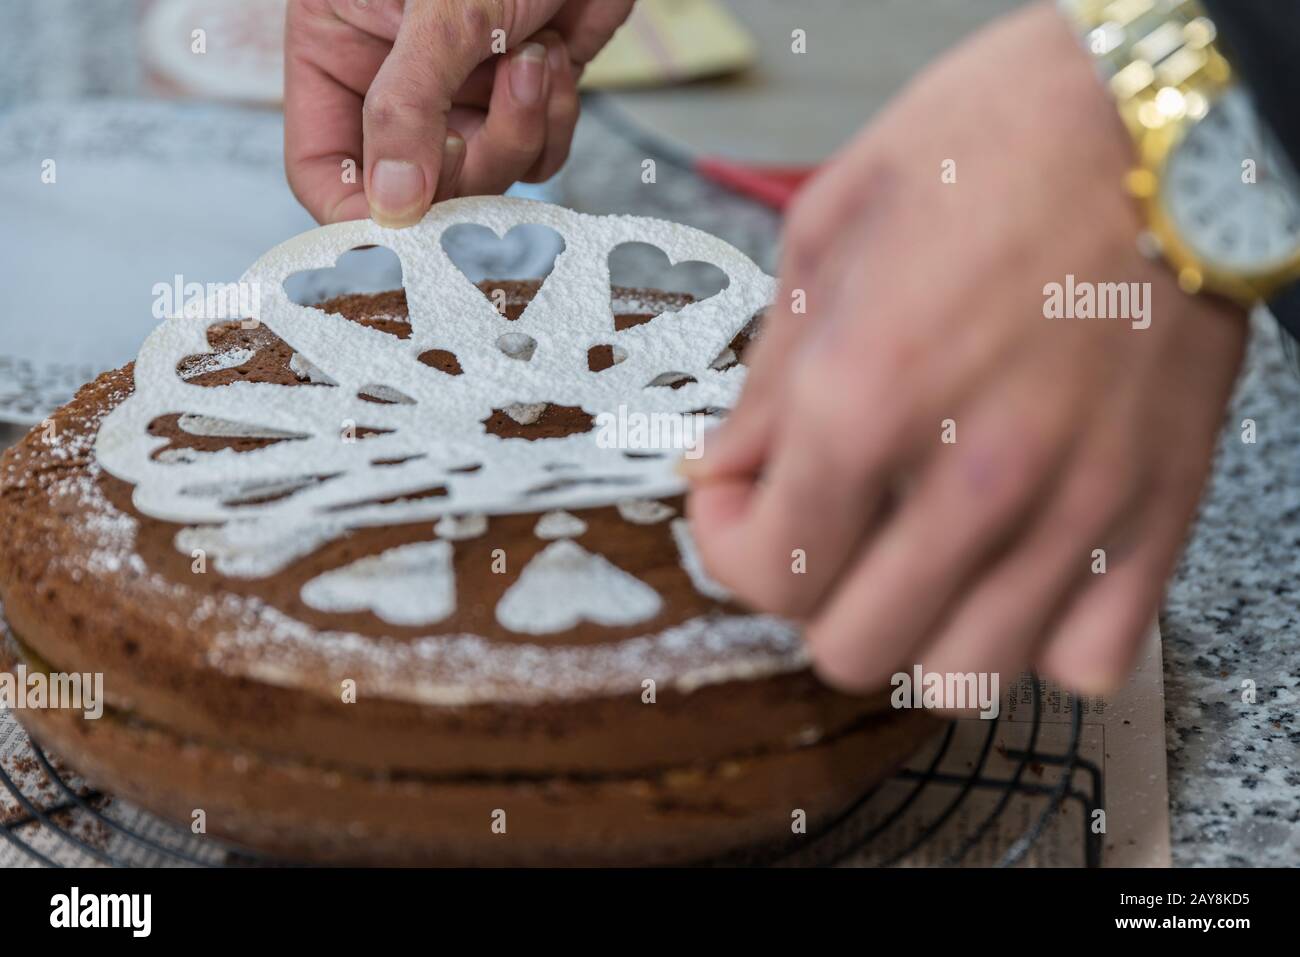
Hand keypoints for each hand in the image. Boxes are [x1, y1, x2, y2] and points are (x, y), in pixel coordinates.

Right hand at [285, 0, 631, 224]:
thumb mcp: (439, 12)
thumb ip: (406, 108)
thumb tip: (391, 207)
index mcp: (338, 50)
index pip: (323, 167)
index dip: (359, 210)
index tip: (407, 223)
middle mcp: (393, 82)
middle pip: (416, 188)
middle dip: (472, 155)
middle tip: (499, 96)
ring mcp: (459, 94)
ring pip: (485, 176)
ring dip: (521, 125)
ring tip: (533, 52)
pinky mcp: (517, 97)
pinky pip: (537, 156)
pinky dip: (554, 117)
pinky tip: (554, 52)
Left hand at [685, 1, 1247, 695]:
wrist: (1166, 113)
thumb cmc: (996, 141)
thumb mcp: (830, 230)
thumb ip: (766, 377)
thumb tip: (723, 467)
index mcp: (865, 399)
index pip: (763, 573)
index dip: (728, 542)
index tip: (740, 498)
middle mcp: (970, 478)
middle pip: (851, 649)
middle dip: (813, 591)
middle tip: (821, 520)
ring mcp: (1074, 509)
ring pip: (962, 675)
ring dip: (917, 626)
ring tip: (914, 551)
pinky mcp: (1157, 514)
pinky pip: (1084, 658)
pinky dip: (1035, 635)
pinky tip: (1012, 566)